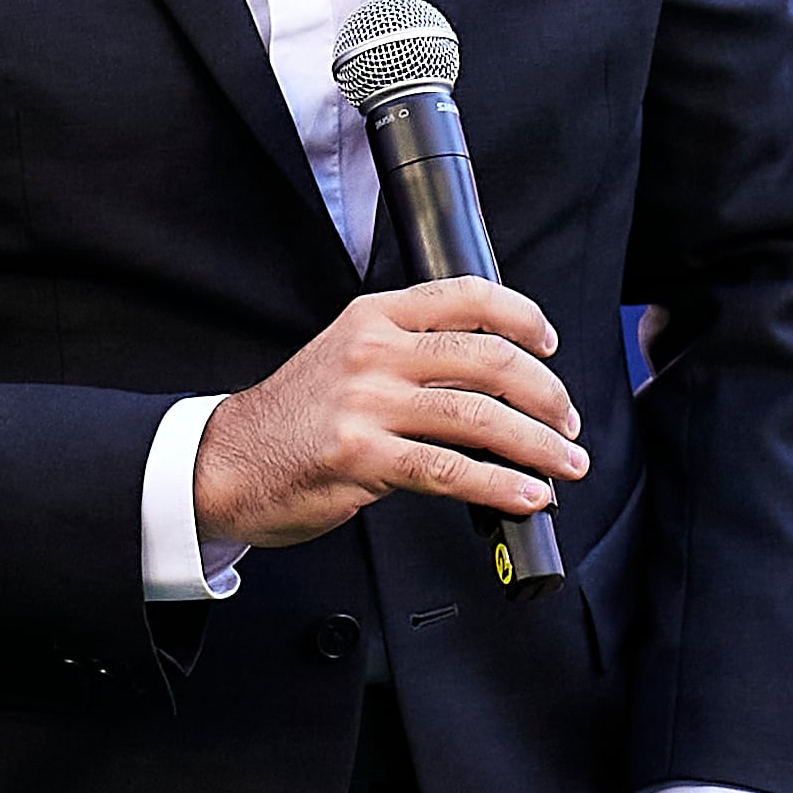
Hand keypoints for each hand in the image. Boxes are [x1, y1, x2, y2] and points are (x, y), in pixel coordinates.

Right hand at [190, 280, 586, 549]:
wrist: (225, 462)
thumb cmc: (292, 418)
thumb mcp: (347, 359)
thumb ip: (411, 358)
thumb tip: (495, 387)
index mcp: (372, 317)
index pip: (466, 296)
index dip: (523, 317)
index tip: (550, 346)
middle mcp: (372, 352)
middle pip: (488, 359)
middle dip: (546, 395)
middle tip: (567, 423)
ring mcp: (365, 403)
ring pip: (479, 417)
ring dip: (537, 445)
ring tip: (564, 464)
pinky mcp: (360, 457)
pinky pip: (450, 471)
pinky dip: (500, 486)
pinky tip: (525, 495)